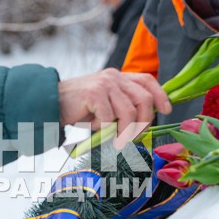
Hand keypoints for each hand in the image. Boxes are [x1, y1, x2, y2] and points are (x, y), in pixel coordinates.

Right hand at [57, 69, 171, 139]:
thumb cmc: (80, 108)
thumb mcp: (105, 104)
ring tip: (114, 141)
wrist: (51, 103)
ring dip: (124, 131)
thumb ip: (123, 107)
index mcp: (119, 77)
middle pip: (144, 99)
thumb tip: (143, 125)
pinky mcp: (94, 93)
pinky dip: (104, 129)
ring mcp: (104, 83)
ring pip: (129, 112)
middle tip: (133, 138)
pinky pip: (109, 117)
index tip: (166, 111)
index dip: (160, 95)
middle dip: (144, 123)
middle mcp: (114, 76)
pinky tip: (94, 129)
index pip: (147, 80)